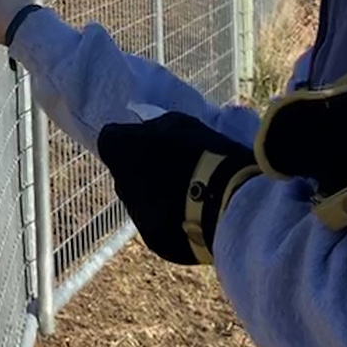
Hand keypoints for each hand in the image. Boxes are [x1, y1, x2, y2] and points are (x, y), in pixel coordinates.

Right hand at [96, 112, 259, 265]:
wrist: (235, 202)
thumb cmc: (178, 217)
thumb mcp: (145, 224)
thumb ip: (138, 200)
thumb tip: (137, 190)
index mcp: (124, 144)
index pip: (110, 142)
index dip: (119, 162)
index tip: (131, 182)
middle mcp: (153, 123)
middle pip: (143, 137)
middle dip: (149, 158)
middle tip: (163, 187)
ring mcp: (188, 122)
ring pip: (172, 138)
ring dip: (177, 156)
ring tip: (192, 187)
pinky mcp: (218, 129)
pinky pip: (199, 143)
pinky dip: (201, 157)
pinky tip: (211, 182)